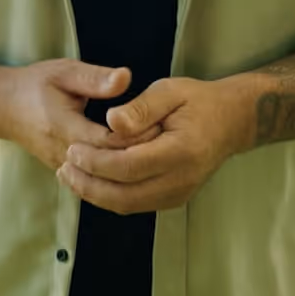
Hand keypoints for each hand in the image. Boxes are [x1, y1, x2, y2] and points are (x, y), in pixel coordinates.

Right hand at [0, 60, 162, 169]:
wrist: (1, 107)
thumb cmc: (34, 85)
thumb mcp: (64, 71)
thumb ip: (95, 77)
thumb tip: (125, 78)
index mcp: (63, 127)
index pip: (108, 143)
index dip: (135, 137)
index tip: (160, 124)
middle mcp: (63, 154)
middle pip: (110, 166)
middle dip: (138, 155)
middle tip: (168, 142)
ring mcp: (63, 167)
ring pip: (104, 178)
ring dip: (130, 168)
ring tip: (158, 153)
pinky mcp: (66, 172)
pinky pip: (96, 180)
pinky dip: (118, 173)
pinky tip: (138, 163)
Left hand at [55, 76, 250, 214]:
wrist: (230, 122)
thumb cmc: (198, 102)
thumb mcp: (170, 90)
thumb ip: (140, 107)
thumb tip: (111, 122)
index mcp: (182, 151)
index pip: (129, 166)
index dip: (96, 162)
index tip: (72, 149)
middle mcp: (181, 180)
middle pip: (124, 195)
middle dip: (88, 185)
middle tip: (64, 168)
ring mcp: (179, 194)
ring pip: (127, 205)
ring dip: (95, 195)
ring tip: (69, 176)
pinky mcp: (173, 198)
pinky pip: (135, 204)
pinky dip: (109, 196)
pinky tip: (91, 180)